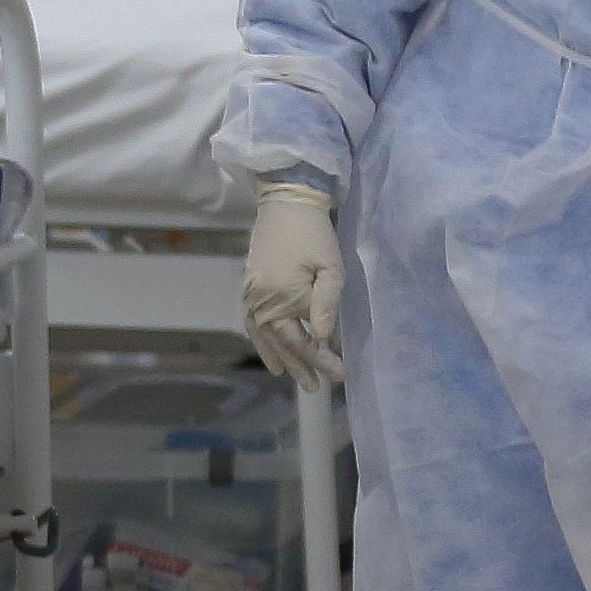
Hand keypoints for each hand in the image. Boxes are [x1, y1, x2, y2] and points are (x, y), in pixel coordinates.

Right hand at [241, 182, 344, 388]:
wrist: (286, 203)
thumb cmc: (315, 234)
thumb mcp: (331, 268)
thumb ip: (326, 305)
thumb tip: (323, 338)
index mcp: (284, 297)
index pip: (303, 339)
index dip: (321, 359)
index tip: (340, 374)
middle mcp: (263, 301)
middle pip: (283, 343)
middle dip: (302, 366)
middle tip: (317, 388)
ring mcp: (252, 295)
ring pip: (266, 336)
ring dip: (281, 359)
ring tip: (293, 379)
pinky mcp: (250, 288)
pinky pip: (253, 324)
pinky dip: (261, 342)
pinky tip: (271, 356)